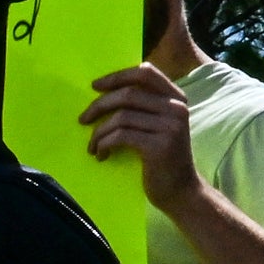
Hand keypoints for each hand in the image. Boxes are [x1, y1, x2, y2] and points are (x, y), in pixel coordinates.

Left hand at [79, 61, 204, 205]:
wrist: (180, 191)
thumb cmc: (162, 158)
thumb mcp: (158, 125)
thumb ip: (144, 107)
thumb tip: (105, 92)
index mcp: (177, 98)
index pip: (145, 72)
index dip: (117, 76)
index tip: (95, 86)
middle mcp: (176, 108)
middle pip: (129, 93)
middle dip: (99, 105)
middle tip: (83, 119)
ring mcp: (170, 127)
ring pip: (122, 116)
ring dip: (99, 131)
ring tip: (93, 145)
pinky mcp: (159, 146)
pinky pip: (121, 136)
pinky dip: (104, 143)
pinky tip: (102, 154)